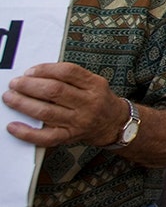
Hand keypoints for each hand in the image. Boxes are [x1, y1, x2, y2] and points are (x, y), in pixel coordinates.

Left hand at [5, 62, 127, 147]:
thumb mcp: (94, 83)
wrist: (114, 124)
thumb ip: (72, 77)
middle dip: (29, 86)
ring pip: (47, 112)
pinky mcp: (70, 137)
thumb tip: (36, 74)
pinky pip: (46, 137)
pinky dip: (27, 133)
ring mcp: (79, 121)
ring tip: (9, 98)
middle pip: (55, 91)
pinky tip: (13, 126)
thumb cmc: (98, 100)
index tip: (29, 71)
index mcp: (94, 85)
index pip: (68, 72)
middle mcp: (88, 103)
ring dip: (23, 104)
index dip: (45, 70)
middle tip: (15, 84)